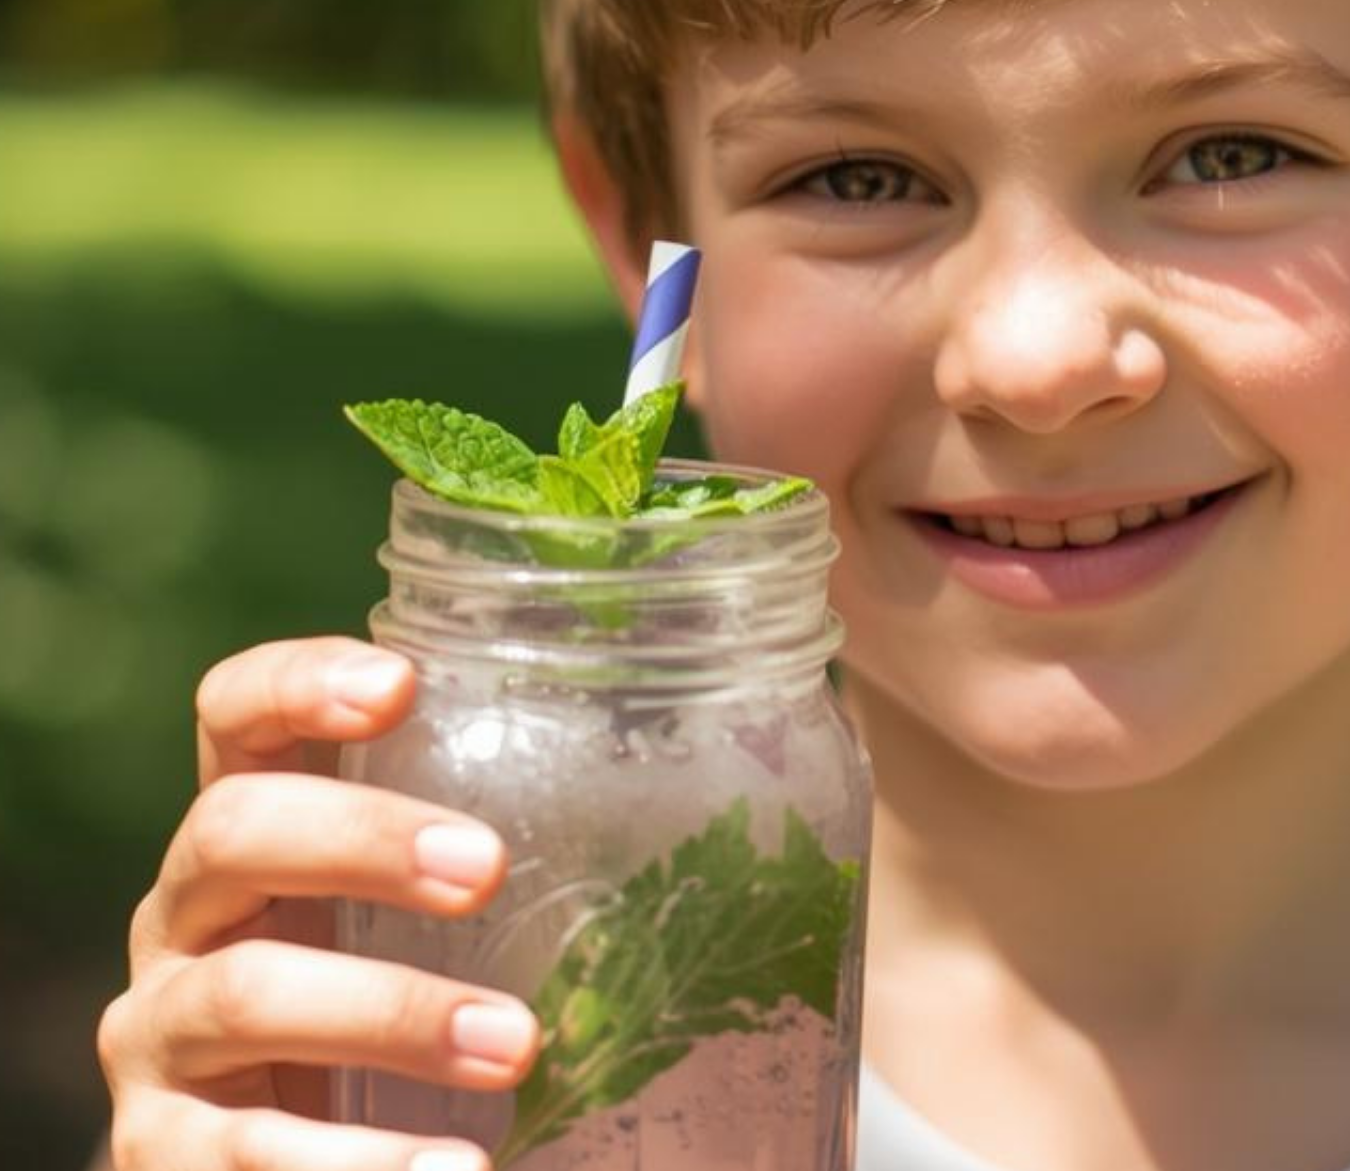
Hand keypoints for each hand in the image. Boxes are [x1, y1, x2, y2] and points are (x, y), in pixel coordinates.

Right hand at [97, 636, 537, 1170]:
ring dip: (392, 1014)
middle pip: (237, 831)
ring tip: (517, 1046)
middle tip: (489, 869)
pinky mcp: (156, 1156)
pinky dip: (356, 1165)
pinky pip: (239, 1155)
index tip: (400, 684)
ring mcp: (155, 1037)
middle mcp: (183, 918)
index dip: (298, 682)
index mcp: (249, 833)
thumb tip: (737, 840)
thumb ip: (501, 863)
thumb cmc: (383, 1015)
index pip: (237, 714)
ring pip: (246, 994)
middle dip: (364, 837)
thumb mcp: (417, 923)